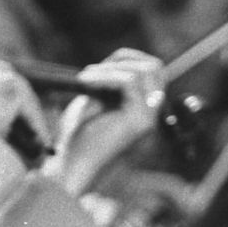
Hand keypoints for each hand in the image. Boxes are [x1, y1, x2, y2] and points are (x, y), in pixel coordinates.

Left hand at [47, 49, 163, 196]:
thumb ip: (108, 83)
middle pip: (155, 67)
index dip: (126, 59)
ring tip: (86, 79)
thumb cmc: (78, 140)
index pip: (152, 71)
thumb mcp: (93, 102)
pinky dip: (106, 76)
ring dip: (111, 68)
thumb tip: (112, 60)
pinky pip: (130, 82)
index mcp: (143, 109)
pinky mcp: (141, 121)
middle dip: (123, 58)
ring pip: (146, 70)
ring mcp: (150, 118)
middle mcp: (152, 114)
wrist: (72, 168)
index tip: (97, 67)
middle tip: (92, 71)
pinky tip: (86, 83)